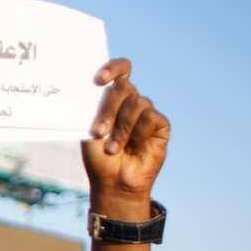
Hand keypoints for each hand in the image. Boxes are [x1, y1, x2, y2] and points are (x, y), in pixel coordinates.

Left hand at [82, 60, 169, 219]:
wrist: (113, 182)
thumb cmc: (99, 157)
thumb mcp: (89, 131)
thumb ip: (94, 107)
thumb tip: (97, 88)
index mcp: (113, 98)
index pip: (120, 70)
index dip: (113, 68)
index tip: (98, 80)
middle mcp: (131, 101)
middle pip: (123, 88)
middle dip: (107, 110)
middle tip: (98, 133)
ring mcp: (146, 112)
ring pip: (137, 103)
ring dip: (121, 128)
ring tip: (113, 148)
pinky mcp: (160, 126)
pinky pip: (151, 118)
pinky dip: (138, 133)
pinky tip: (134, 147)